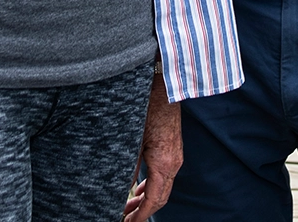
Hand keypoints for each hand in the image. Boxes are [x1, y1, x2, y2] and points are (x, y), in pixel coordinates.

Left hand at [123, 70, 181, 221]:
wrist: (165, 88)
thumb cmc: (147, 110)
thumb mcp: (132, 140)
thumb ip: (127, 167)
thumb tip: (121, 189)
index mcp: (163, 163)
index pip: (154, 200)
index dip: (141, 216)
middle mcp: (173, 163)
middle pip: (161, 198)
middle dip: (143, 211)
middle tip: (126, 219)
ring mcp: (176, 156)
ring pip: (164, 188)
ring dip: (148, 199)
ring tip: (130, 207)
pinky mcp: (174, 150)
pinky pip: (166, 176)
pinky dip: (153, 186)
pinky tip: (140, 188)